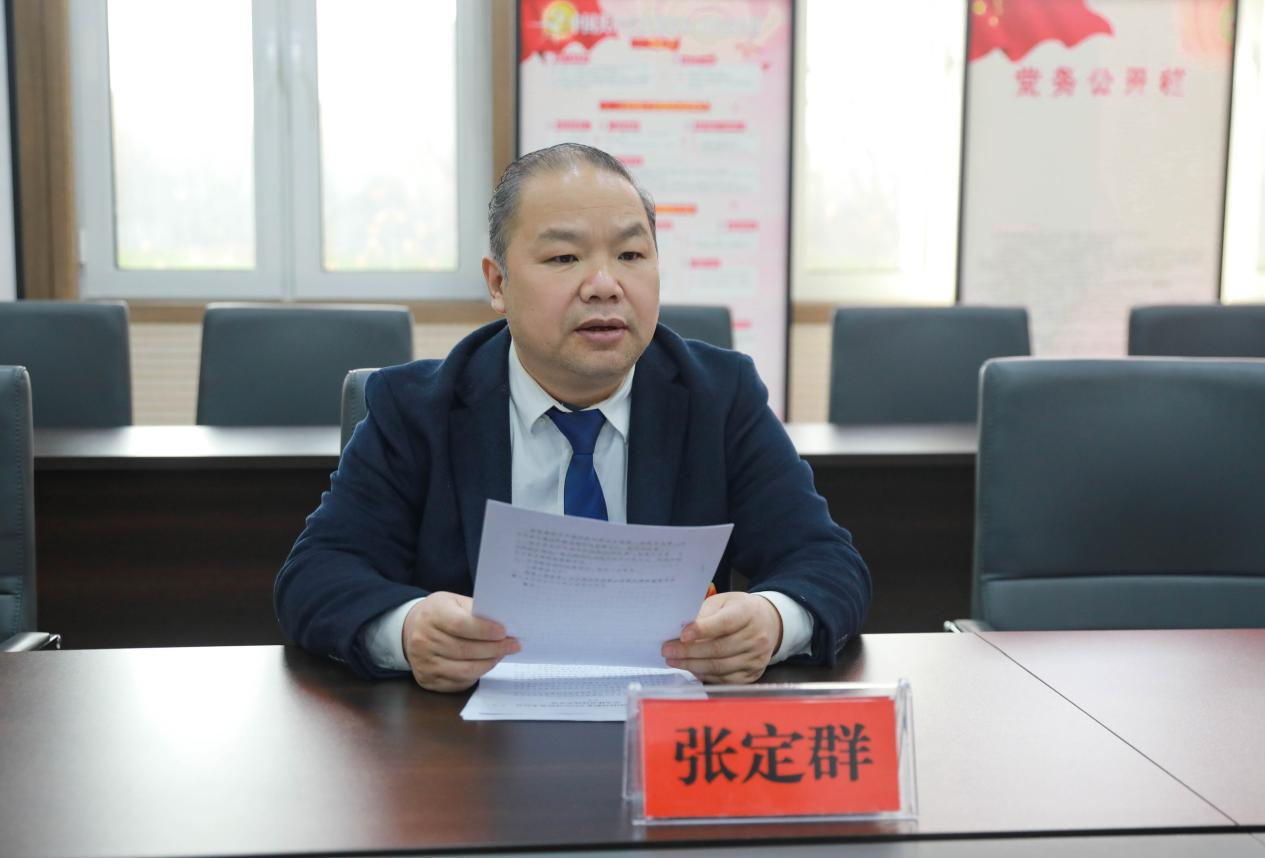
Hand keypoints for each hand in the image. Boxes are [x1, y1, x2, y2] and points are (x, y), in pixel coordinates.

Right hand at [402, 592, 518, 691]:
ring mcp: (424, 662)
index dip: (484, 630)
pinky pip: (458, 682)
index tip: (504, 632)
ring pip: (464, 669)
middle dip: (494, 649)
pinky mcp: (427, 680)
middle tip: (513, 645)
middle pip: (465, 649)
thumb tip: (504, 624)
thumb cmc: (441, 613)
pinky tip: (486, 664)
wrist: (412, 628)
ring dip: (488, 663)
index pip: (460, 624)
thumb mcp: (455, 602)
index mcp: (432, 615)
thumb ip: (476, 611)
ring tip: (502, 655)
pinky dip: (477, 675)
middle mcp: (423, 640)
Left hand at [661, 591, 782, 683]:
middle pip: (719, 648)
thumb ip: (704, 614)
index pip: (725, 623)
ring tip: (674, 661)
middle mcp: (756, 636)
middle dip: (689, 652)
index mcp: (748, 612)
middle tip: (667, 651)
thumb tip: (680, 631)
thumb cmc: (738, 610)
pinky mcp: (753, 673)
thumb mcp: (722, 602)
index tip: (682, 635)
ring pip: (720, 667)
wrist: (767, 623)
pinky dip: (705, 675)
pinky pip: (725, 679)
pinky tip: (692, 669)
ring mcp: (756, 657)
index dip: (702, 629)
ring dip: (693, 666)